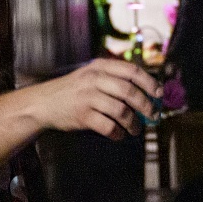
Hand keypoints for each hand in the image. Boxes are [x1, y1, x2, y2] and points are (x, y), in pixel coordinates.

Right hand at [26, 58, 161, 140]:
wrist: (43, 103)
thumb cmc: (74, 91)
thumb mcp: (91, 75)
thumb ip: (114, 79)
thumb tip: (148, 94)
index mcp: (100, 66)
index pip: (132, 71)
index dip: (150, 83)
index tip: (159, 94)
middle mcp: (94, 79)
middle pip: (130, 91)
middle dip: (146, 106)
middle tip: (153, 116)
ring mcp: (88, 97)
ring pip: (121, 111)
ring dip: (133, 123)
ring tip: (136, 129)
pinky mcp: (82, 116)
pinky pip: (109, 126)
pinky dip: (118, 133)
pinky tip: (119, 135)